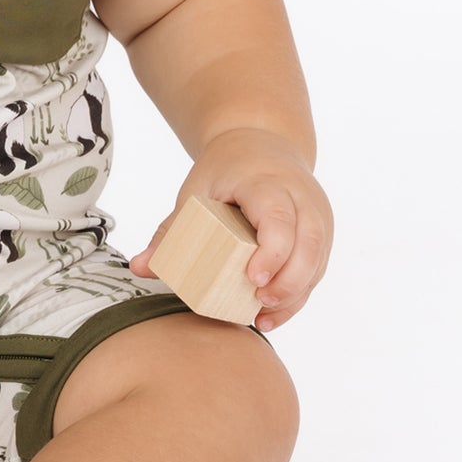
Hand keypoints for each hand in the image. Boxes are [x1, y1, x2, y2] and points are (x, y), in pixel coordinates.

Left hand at [128, 127, 332, 332]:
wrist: (261, 145)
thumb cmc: (226, 171)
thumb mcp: (196, 192)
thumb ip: (171, 230)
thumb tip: (140, 267)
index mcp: (267, 182)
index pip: (279, 217)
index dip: (272, 251)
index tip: (253, 279)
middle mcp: (300, 196)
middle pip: (308, 242)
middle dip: (289, 280)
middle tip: (258, 303)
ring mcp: (316, 214)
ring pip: (317, 258)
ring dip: (295, 293)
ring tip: (262, 316)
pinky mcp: (321, 233)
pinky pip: (317, 267)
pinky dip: (298, 294)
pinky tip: (272, 314)